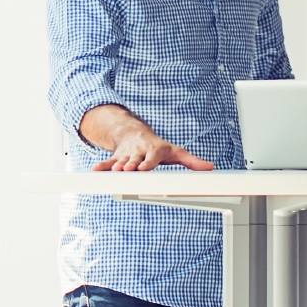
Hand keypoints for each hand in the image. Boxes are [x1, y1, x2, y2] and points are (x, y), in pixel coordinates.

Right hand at [93, 130, 214, 172]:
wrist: (135, 134)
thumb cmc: (159, 147)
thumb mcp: (176, 152)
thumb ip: (191, 161)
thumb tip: (210, 168)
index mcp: (154, 150)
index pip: (152, 157)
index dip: (148, 162)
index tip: (144, 168)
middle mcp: (140, 152)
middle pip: (135, 160)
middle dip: (131, 165)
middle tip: (128, 170)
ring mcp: (127, 155)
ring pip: (122, 162)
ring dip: (117, 167)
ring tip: (114, 172)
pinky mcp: (117, 158)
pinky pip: (108, 162)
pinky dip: (102, 166)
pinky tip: (96, 171)